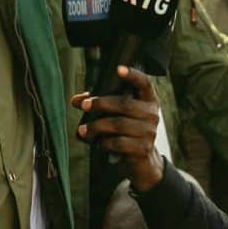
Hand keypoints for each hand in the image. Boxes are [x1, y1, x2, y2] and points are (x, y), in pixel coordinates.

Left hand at [72, 66, 164, 191]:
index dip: (132, 75)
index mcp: (148, 99)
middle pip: (125, 104)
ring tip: (83, 129)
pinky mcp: (143, 148)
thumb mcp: (115, 113)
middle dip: (101, 104)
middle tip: (84, 105)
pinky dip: (105, 142)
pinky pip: (119, 143)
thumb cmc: (126, 128)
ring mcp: (149, 132)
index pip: (144, 83)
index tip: (118, 69)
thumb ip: (97, 103)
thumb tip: (76, 100)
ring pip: (119, 125)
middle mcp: (151, 113)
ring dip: (97, 126)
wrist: (142, 159)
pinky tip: (98, 143)